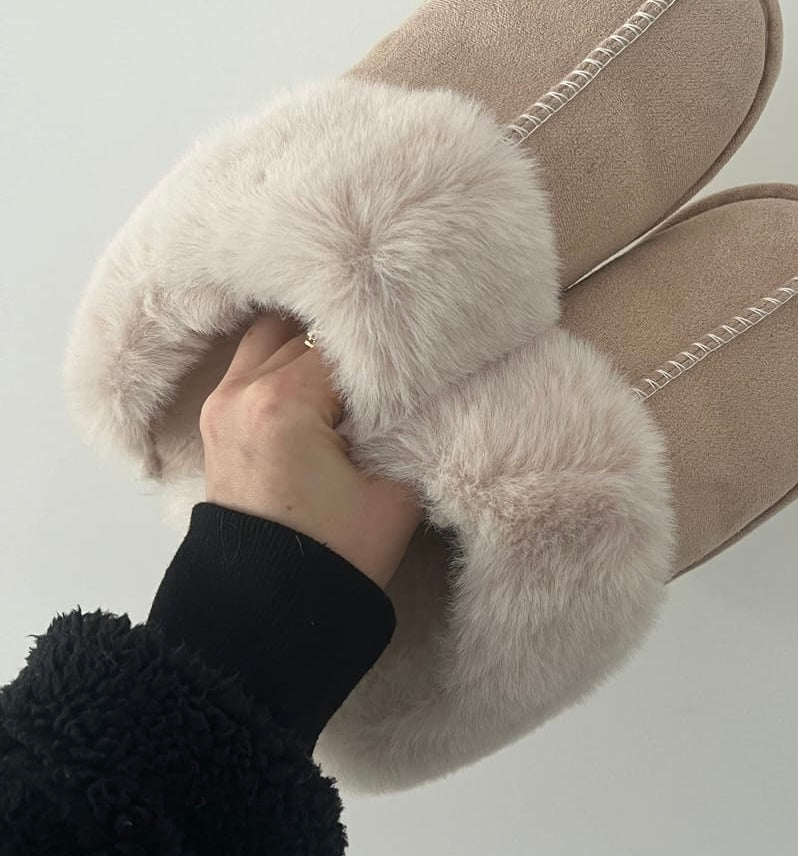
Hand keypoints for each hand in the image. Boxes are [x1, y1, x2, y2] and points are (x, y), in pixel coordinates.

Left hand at [199, 312, 422, 587]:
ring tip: (358, 363)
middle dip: (352, 342)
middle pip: (307, 330)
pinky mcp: (218, 422)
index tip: (421, 357)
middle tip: (396, 357)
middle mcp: (241, 391)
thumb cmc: (332, 559)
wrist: (263, 617)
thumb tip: (428, 393)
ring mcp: (222, 404)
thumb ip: (413, 431)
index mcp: (282, 402)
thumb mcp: (395, 493)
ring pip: (273, 337)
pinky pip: (253, 364)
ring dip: (313, 343)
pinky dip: (287, 359)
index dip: (390, 352)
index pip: (347, 345)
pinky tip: (323, 375)